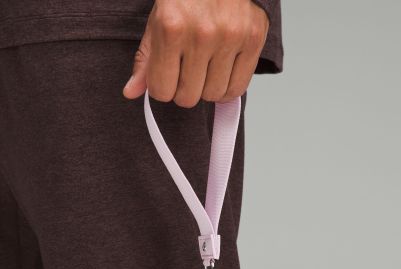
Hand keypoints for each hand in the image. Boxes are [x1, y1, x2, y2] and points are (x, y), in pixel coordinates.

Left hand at [123, 0, 268, 106]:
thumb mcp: (158, 22)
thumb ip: (145, 60)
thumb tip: (131, 92)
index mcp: (171, 28)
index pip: (162, 91)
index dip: (162, 88)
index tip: (167, 77)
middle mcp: (202, 34)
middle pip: (188, 98)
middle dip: (184, 91)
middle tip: (187, 73)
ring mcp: (230, 37)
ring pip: (213, 96)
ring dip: (207, 89)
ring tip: (205, 69)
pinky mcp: (252, 40)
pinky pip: (237, 89)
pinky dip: (227, 88)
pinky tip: (221, 74)